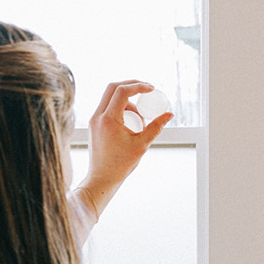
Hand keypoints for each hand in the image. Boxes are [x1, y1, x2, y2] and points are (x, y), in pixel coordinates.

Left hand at [78, 80, 172, 215]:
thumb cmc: (121, 164)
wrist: (102, 177)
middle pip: (113, 87)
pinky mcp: (94, 123)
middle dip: (132, 86)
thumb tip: (169, 114)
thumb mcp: (142, 145)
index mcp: (109, 119)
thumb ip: (156, 127)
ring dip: (128, 100)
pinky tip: (131, 122)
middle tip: (146, 90)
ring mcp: (94, 119)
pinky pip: (107, 107)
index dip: (139, 86)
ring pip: (110, 97)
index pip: (123, 91)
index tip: (151, 88)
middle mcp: (98, 116)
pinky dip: (120, 108)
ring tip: (140, 119)